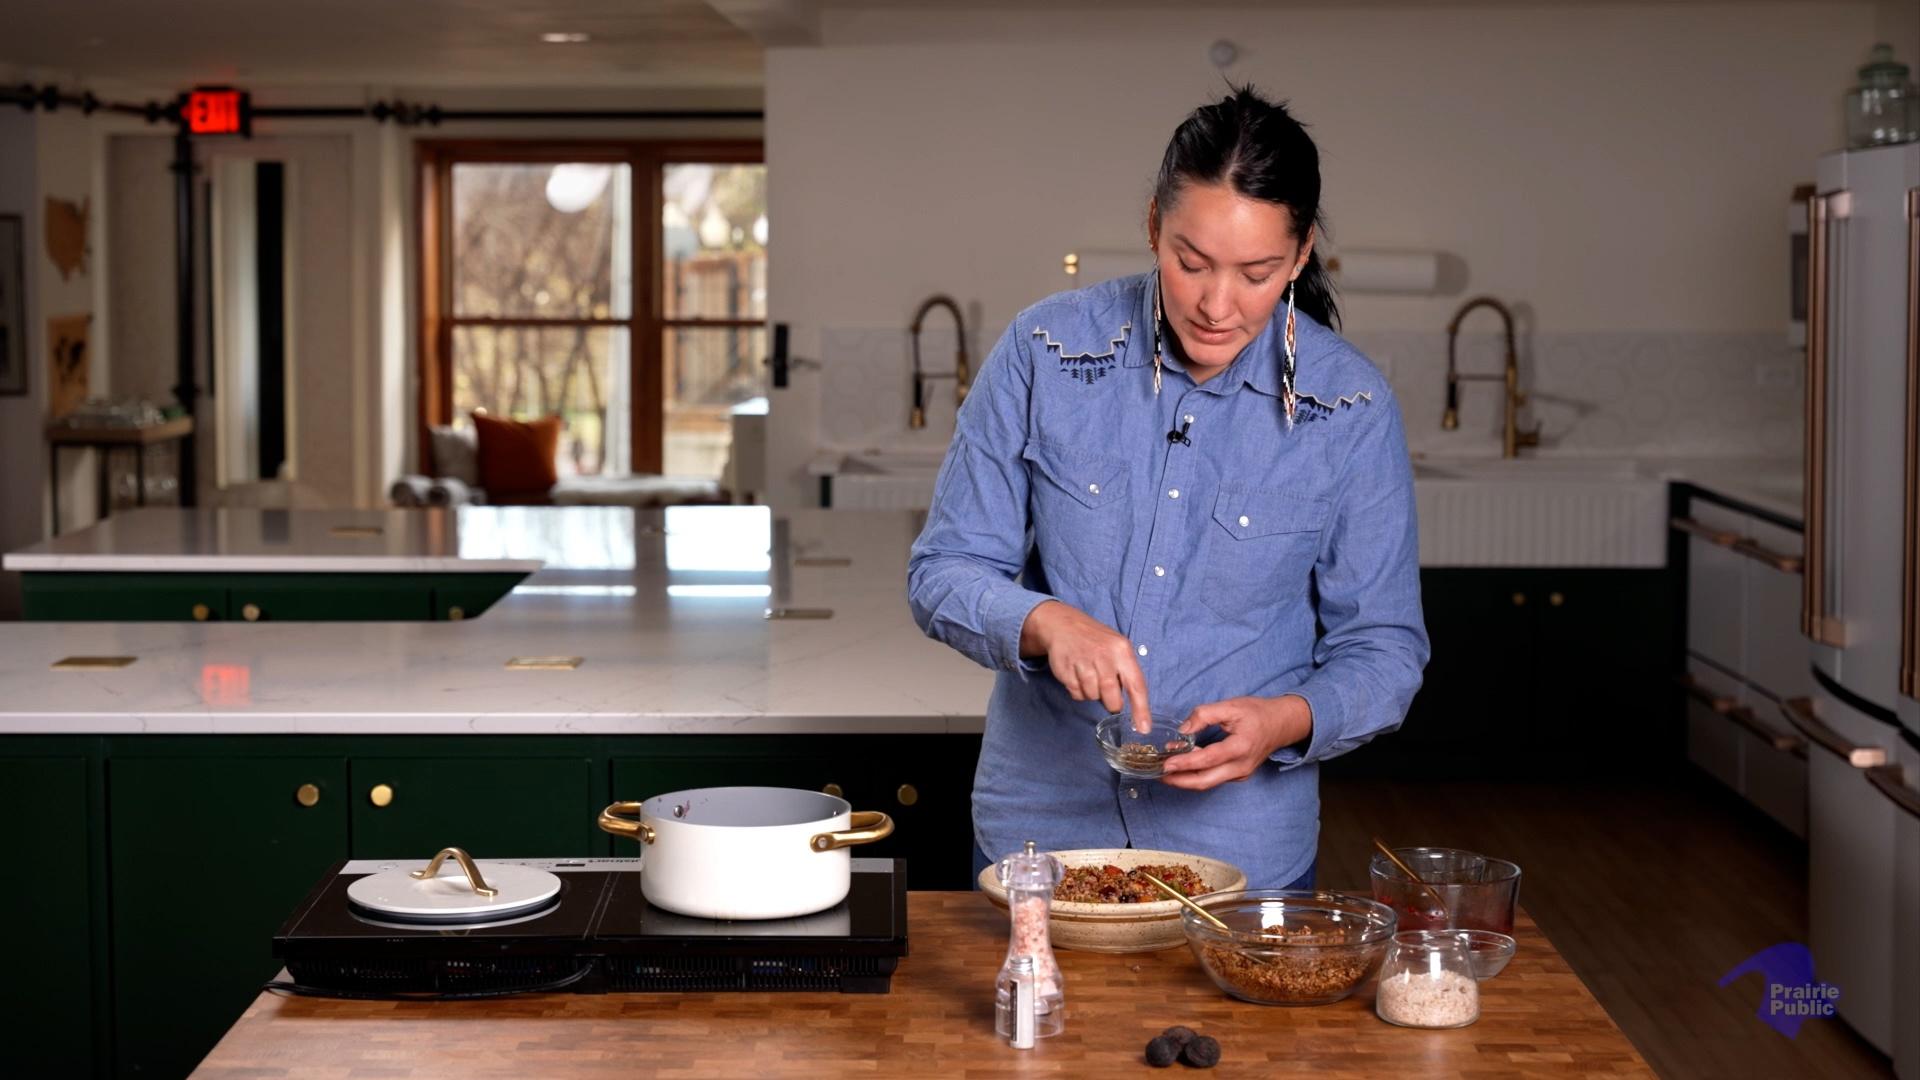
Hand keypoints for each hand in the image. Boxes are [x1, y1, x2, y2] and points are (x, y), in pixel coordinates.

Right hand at [1019, 600, 1152, 731]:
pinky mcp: (1066, 669)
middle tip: (1107, 693)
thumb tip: (1133, 703)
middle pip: (1112, 697)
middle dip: (1111, 703)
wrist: (1063, 624)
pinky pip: (1076, 694)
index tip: (1144, 728)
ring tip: (1089, 675)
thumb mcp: (1118, 647)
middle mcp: (1104, 656)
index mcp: (1122, 650)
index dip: (1141, 709)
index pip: (1136, 685)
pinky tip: (1077, 675)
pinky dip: (1078, 690)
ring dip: (1092, 693)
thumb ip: (1126, 672)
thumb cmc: (1096, 640)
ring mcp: (1083, 662)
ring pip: (1092, 697)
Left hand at [1158, 695, 1312, 790]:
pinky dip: (1196, 776)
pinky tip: (1183, 768)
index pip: (1207, 760)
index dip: (1184, 763)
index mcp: (1241, 747)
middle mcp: (1241, 766)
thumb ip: (1204, 715)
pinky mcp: (1238, 775)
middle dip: (1179, 780)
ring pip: (1208, 783)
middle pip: (1205, 781)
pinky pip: (1214, 779)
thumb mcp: (1230, 706)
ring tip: (1165, 771)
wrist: (1282, 724)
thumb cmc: (1257, 713)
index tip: (1165, 763)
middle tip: (1158, 774)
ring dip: (1185, 779)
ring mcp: (1241, 774)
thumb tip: (1182, 731)